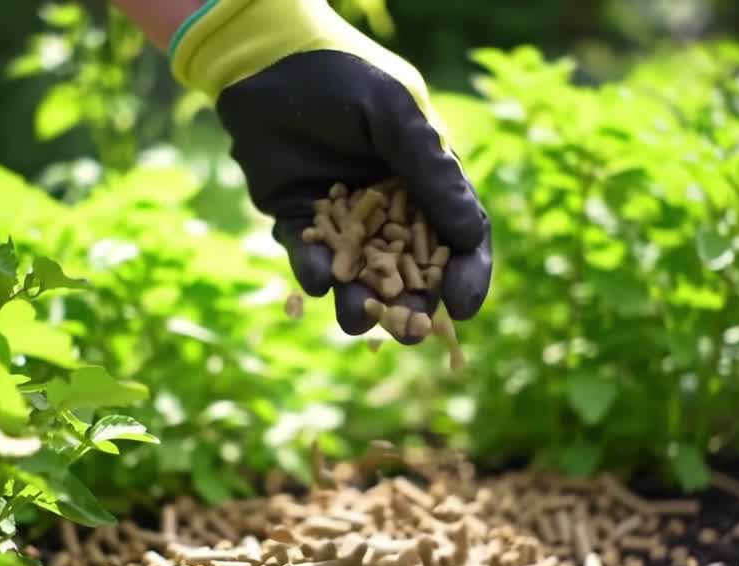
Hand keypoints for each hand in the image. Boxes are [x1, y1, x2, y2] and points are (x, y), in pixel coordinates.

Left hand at [169, 0, 491, 343]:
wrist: (268, 62)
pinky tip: (318, 282)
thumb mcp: (397, 118)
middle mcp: (389, 207)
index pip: (458, 238)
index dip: (466, 275)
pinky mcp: (296, 221)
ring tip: (356, 318)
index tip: (463, 308)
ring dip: (360, 301)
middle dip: (411, 304)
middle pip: (410, 271)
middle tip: (409, 330)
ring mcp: (342, 219)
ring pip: (358, 274)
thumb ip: (432, 174)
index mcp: (426, 182)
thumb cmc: (344, 78)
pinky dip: (313, 273)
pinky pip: (307, 258)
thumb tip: (471, 235)